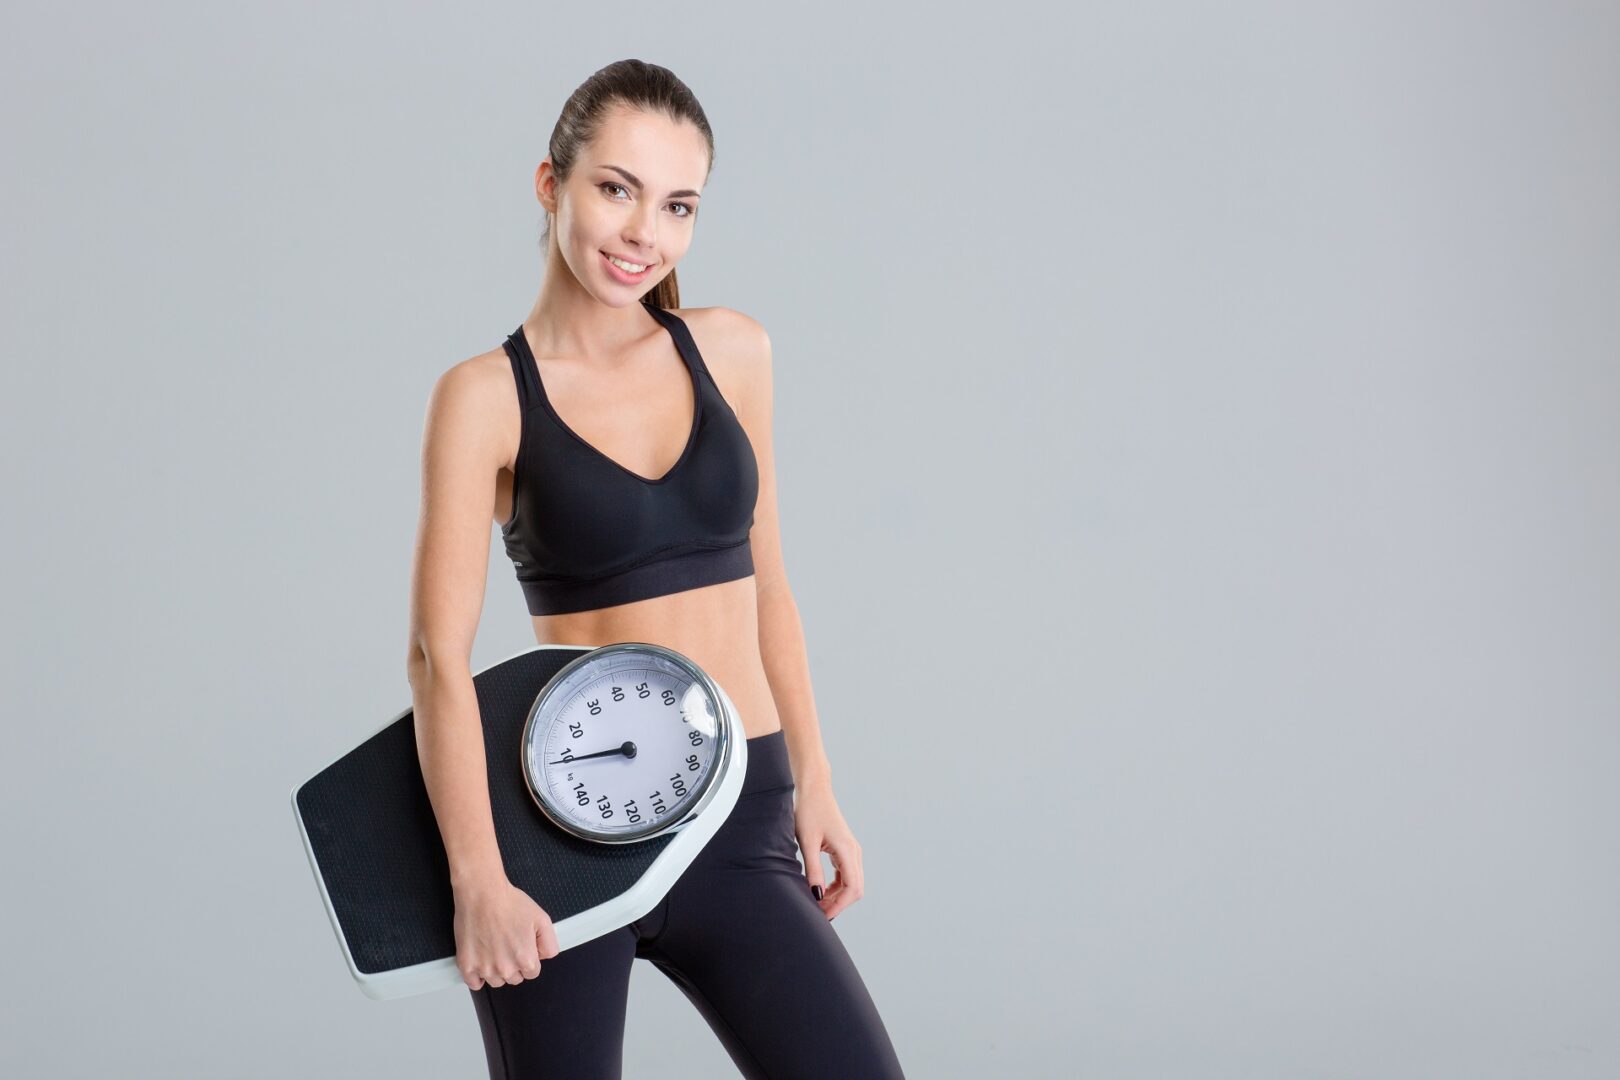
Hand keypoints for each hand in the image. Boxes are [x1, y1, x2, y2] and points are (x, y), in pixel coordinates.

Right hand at [452, 877, 559, 990]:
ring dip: (496, 970)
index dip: (528, 959)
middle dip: (514, 965)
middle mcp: (505, 969)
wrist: (482, 893)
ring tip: (494, 948)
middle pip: (514, 978)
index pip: (532, 973)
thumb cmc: (509, 903)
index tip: (522, 948)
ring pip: (495, 981)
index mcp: (525, 959)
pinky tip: (481, 961)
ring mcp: (484, 968)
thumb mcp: (542, 919)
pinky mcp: (466, 965)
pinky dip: (477, 976)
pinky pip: (474, 983)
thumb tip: (544, 958)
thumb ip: (549, 944)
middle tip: (508, 944)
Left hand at [793, 781, 863, 920]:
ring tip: (817, 904)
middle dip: (838, 904)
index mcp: (847, 850)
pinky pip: (846, 875)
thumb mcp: (807, 842)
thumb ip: (813, 870)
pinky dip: (836, 887)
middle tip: (817, 913)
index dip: (839, 905)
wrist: (813, 790)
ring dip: (837, 897)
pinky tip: (821, 891)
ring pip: (851, 883)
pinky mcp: (844, 849)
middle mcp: (854, 852)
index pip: (852, 888)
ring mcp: (851, 850)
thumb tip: (816, 896)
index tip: (822, 915)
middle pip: (855, 889)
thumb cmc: (808, 811)